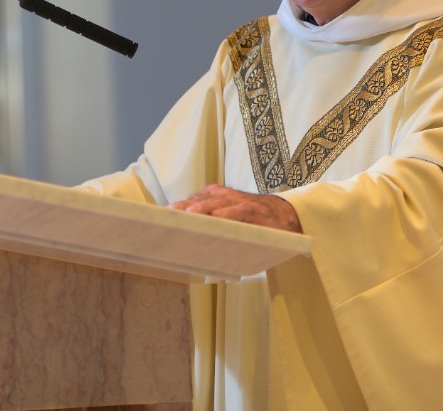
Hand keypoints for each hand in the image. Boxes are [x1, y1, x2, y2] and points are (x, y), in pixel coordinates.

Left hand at [168, 184, 302, 232]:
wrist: (283, 215)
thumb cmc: (249, 221)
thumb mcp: (226, 221)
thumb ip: (208, 227)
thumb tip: (185, 245)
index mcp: (212, 198)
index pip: (189, 202)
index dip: (175, 209)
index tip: (159, 218)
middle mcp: (222, 196)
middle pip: (198, 201)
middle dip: (182, 208)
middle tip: (167, 216)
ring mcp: (237, 201)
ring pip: (216, 203)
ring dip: (202, 208)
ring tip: (189, 214)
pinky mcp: (253, 209)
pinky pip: (239, 210)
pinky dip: (229, 213)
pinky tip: (219, 217)